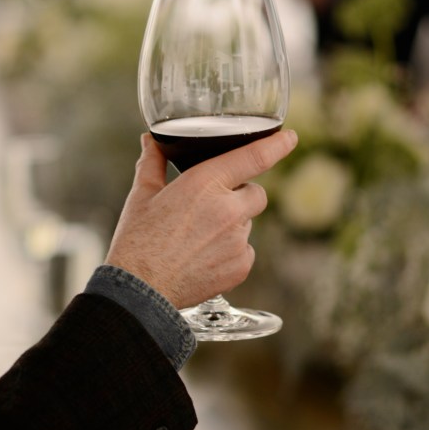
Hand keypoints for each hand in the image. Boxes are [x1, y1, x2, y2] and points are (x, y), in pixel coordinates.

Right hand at [105, 129, 297, 307]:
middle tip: (210, 207)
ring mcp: (238, 240)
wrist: (140, 291)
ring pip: (248, 223)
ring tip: (198, 238)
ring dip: (233, 225)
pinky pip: (246, 250)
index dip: (277, 145)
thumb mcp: (142, 195)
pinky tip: (204, 256)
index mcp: (205, 183)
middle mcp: (228, 209)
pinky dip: (231, 251)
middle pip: (256, 193)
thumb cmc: (138, 241)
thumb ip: (153, 162)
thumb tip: (151, 142)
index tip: (290, 138)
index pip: (254, 157)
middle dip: (239, 196)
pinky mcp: (241, 266)